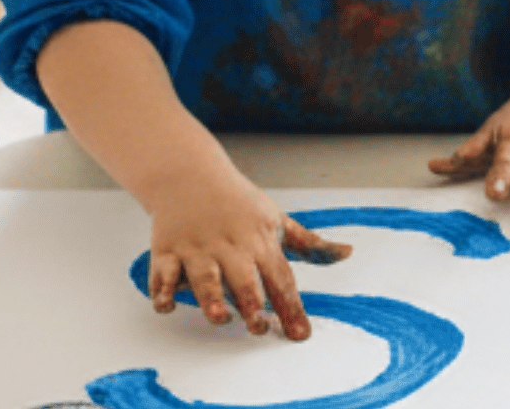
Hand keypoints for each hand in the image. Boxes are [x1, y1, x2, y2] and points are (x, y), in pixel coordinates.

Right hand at [142, 164, 351, 339]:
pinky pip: (163, 273)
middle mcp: (231, 248)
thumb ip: (310, 244)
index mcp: (261, 243)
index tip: (301, 335)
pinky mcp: (167, 250)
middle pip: (244, 280)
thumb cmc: (240, 204)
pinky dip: (162, 290)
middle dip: (252, 304)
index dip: (292, 308)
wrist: (191, 175)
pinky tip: (167, 305)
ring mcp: (198, 249)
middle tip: (260, 329)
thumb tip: (347, 254)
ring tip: (220, 318)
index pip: (281, 279)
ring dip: (211, 298)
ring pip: (205, 278)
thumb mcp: (278, 219)